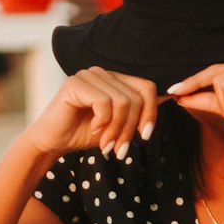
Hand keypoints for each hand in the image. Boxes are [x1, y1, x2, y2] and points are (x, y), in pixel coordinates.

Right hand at [26, 67, 159, 159]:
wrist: (53, 143)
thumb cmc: (83, 134)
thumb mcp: (118, 125)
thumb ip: (138, 111)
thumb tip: (170, 96)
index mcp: (114, 80)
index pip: (147, 87)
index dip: (151, 113)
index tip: (144, 136)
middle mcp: (103, 73)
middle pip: (136, 97)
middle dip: (131, 128)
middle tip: (120, 149)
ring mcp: (88, 75)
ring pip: (122, 101)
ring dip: (117, 129)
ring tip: (106, 145)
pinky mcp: (75, 83)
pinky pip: (104, 103)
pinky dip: (102, 122)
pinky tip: (92, 130)